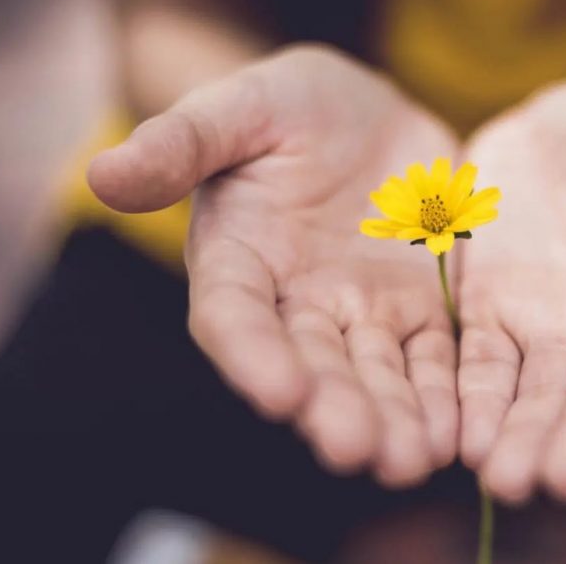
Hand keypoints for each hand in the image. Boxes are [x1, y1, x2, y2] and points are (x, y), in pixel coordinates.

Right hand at [88, 45, 459, 486]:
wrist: (366, 114)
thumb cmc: (288, 106)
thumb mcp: (240, 108)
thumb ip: (182, 142)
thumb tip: (103, 173)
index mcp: (239, 261)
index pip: (235, 317)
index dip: (253, 356)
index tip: (280, 393)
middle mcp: (297, 304)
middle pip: (313, 365)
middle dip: (335, 408)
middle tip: (360, 451)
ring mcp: (363, 312)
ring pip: (378, 374)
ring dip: (396, 419)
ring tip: (415, 459)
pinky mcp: (421, 309)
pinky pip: (436, 358)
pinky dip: (447, 394)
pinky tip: (462, 430)